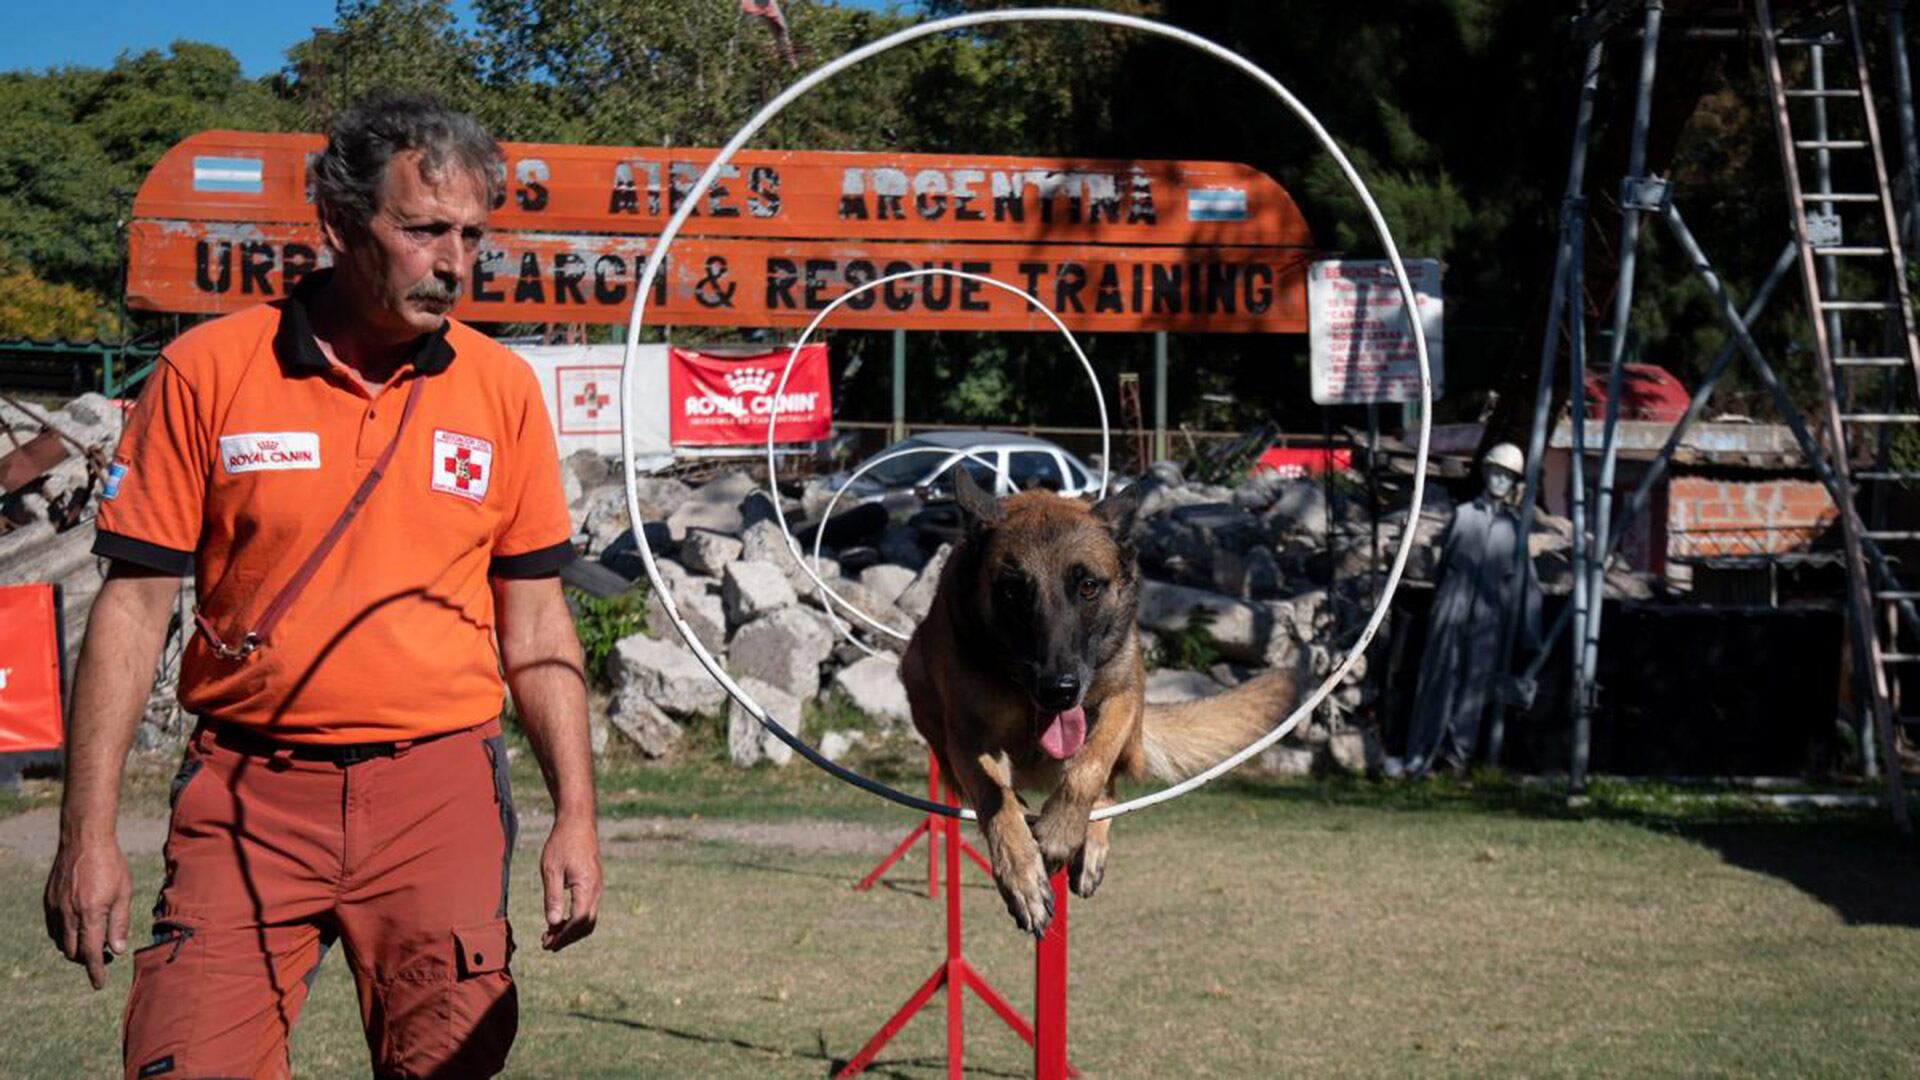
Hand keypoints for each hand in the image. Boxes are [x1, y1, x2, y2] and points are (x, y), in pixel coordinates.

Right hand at [43, 837, 132, 989]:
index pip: (92, 952)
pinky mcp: (48, 901)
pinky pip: (53, 928)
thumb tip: (117, 950)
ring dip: (74, 948)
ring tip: (92, 943)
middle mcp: (68, 914)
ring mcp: (55, 908)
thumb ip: (119, 923)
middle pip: (73, 951)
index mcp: (90, 913)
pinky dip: (63, 936)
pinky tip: (77, 929)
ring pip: (60, 942)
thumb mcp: (123, 892)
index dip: (95, 971)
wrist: (84, 840)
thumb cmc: (110, 864)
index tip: (99, 984)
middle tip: (104, 957)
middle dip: (87, 960)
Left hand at [539, 813, 601, 951]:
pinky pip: (588, 909)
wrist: (577, 822)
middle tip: (546, 944)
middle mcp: (596, 889)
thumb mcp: (551, 870)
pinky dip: (575, 920)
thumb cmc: (562, 843)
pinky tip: (559, 919)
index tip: (547, 943)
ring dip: (571, 930)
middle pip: (586, 924)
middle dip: (567, 938)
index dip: (564, 936)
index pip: (579, 921)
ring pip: (589, 919)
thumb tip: (553, 923)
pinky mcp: (594, 884)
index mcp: (587, 887)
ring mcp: (597, 887)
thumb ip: (552, 897)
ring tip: (550, 934)